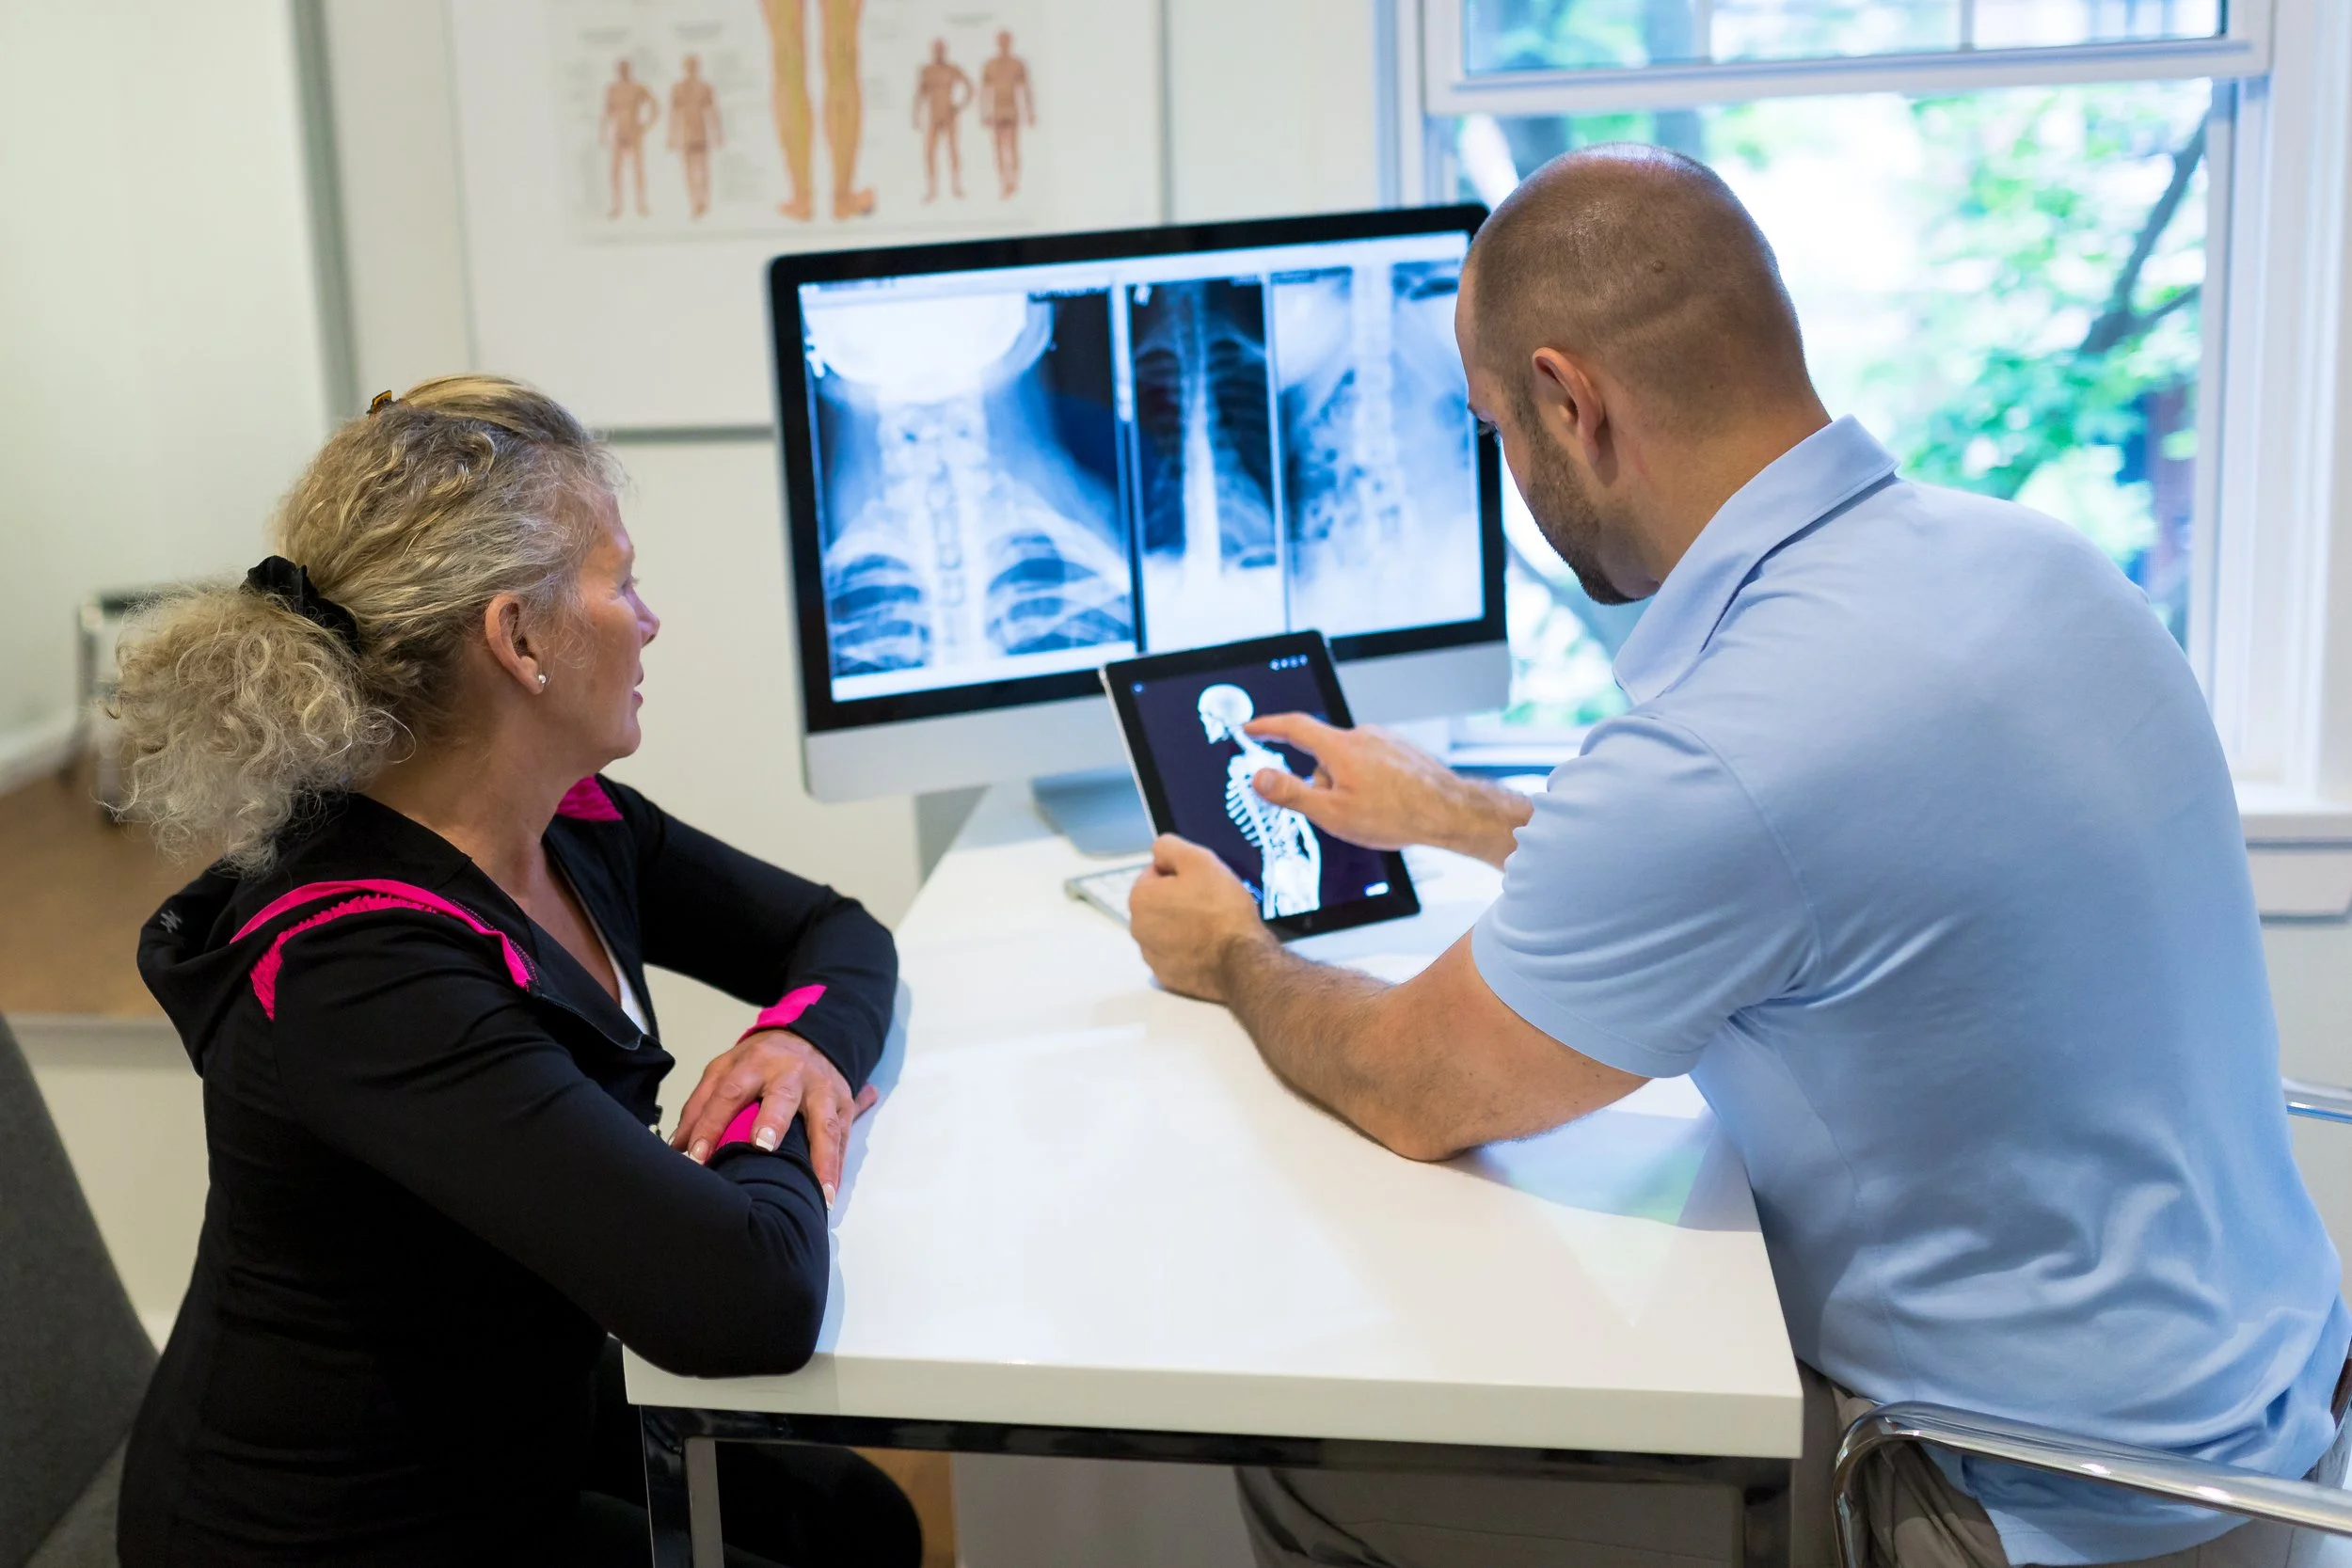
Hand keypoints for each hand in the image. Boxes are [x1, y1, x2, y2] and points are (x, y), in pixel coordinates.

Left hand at [669, 1030, 879, 1204]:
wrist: (812, 1037)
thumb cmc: (762, 1062)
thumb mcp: (726, 1069)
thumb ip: (700, 1104)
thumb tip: (679, 1145)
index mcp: (754, 1063)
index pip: (729, 1093)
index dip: (711, 1124)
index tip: (697, 1157)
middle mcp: (790, 1073)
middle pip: (782, 1096)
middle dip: (773, 1121)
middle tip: (762, 1147)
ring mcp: (822, 1089)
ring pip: (823, 1123)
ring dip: (821, 1157)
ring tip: (819, 1191)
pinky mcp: (844, 1104)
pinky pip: (842, 1138)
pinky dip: (837, 1167)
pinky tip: (831, 1193)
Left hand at [1128, 834, 1276, 1002]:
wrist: (1242, 959)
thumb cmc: (1222, 909)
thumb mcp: (1200, 860)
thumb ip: (1170, 847)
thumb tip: (1159, 852)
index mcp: (1140, 897)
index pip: (1156, 873)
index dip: (1181, 874)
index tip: (1202, 883)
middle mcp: (1138, 928)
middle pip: (1160, 902)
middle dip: (1179, 900)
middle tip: (1210, 903)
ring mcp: (1151, 955)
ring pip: (1166, 929)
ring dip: (1183, 925)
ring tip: (1212, 926)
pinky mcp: (1167, 975)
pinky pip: (1175, 954)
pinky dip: (1187, 949)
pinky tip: (1209, 946)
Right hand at [1243, 714, 1530, 866]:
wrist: (1449, 812)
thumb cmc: (1396, 815)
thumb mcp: (1332, 813)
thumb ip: (1291, 793)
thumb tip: (1259, 776)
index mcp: (1340, 747)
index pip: (1293, 727)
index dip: (1267, 727)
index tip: (1251, 728)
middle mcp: (1362, 735)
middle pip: (1322, 755)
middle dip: (1322, 783)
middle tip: (1338, 813)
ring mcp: (1384, 740)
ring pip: (1348, 762)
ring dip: (1348, 785)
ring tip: (1371, 813)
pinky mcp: (1401, 749)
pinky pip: (1371, 764)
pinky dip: (1370, 782)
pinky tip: (1386, 804)